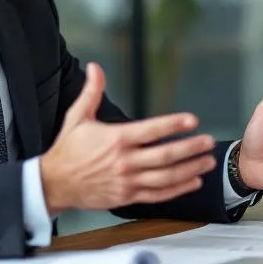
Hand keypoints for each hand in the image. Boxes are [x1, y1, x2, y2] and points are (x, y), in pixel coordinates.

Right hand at [40, 63, 216, 213]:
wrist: (54, 183)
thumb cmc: (68, 150)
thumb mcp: (77, 117)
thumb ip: (91, 92)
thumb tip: (95, 67)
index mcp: (116, 139)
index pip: (151, 130)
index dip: (173, 124)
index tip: (192, 120)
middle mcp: (125, 161)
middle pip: (165, 155)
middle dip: (190, 148)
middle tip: (208, 142)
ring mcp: (128, 181)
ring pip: (166, 176)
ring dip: (190, 169)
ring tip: (207, 162)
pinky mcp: (128, 196)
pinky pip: (158, 194)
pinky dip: (178, 189)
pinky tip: (193, 182)